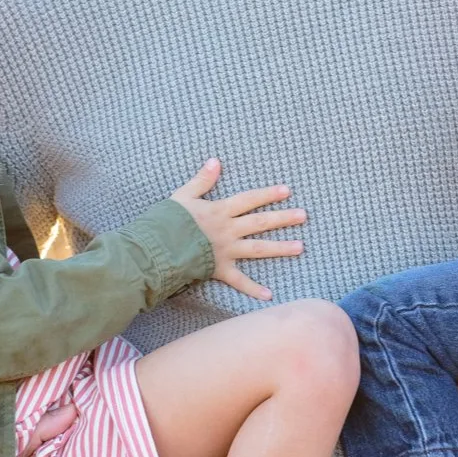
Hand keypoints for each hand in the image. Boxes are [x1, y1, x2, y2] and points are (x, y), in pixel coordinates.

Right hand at [170, 159, 306, 300]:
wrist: (154, 250)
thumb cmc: (165, 222)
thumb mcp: (182, 196)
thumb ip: (201, 180)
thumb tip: (215, 161)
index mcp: (219, 211)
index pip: (248, 200)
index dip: (267, 194)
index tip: (287, 190)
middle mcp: (227, 230)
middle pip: (260, 223)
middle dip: (283, 218)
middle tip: (304, 216)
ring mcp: (225, 250)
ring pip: (258, 249)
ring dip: (280, 248)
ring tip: (301, 247)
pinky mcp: (219, 269)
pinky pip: (239, 280)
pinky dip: (253, 289)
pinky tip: (269, 295)